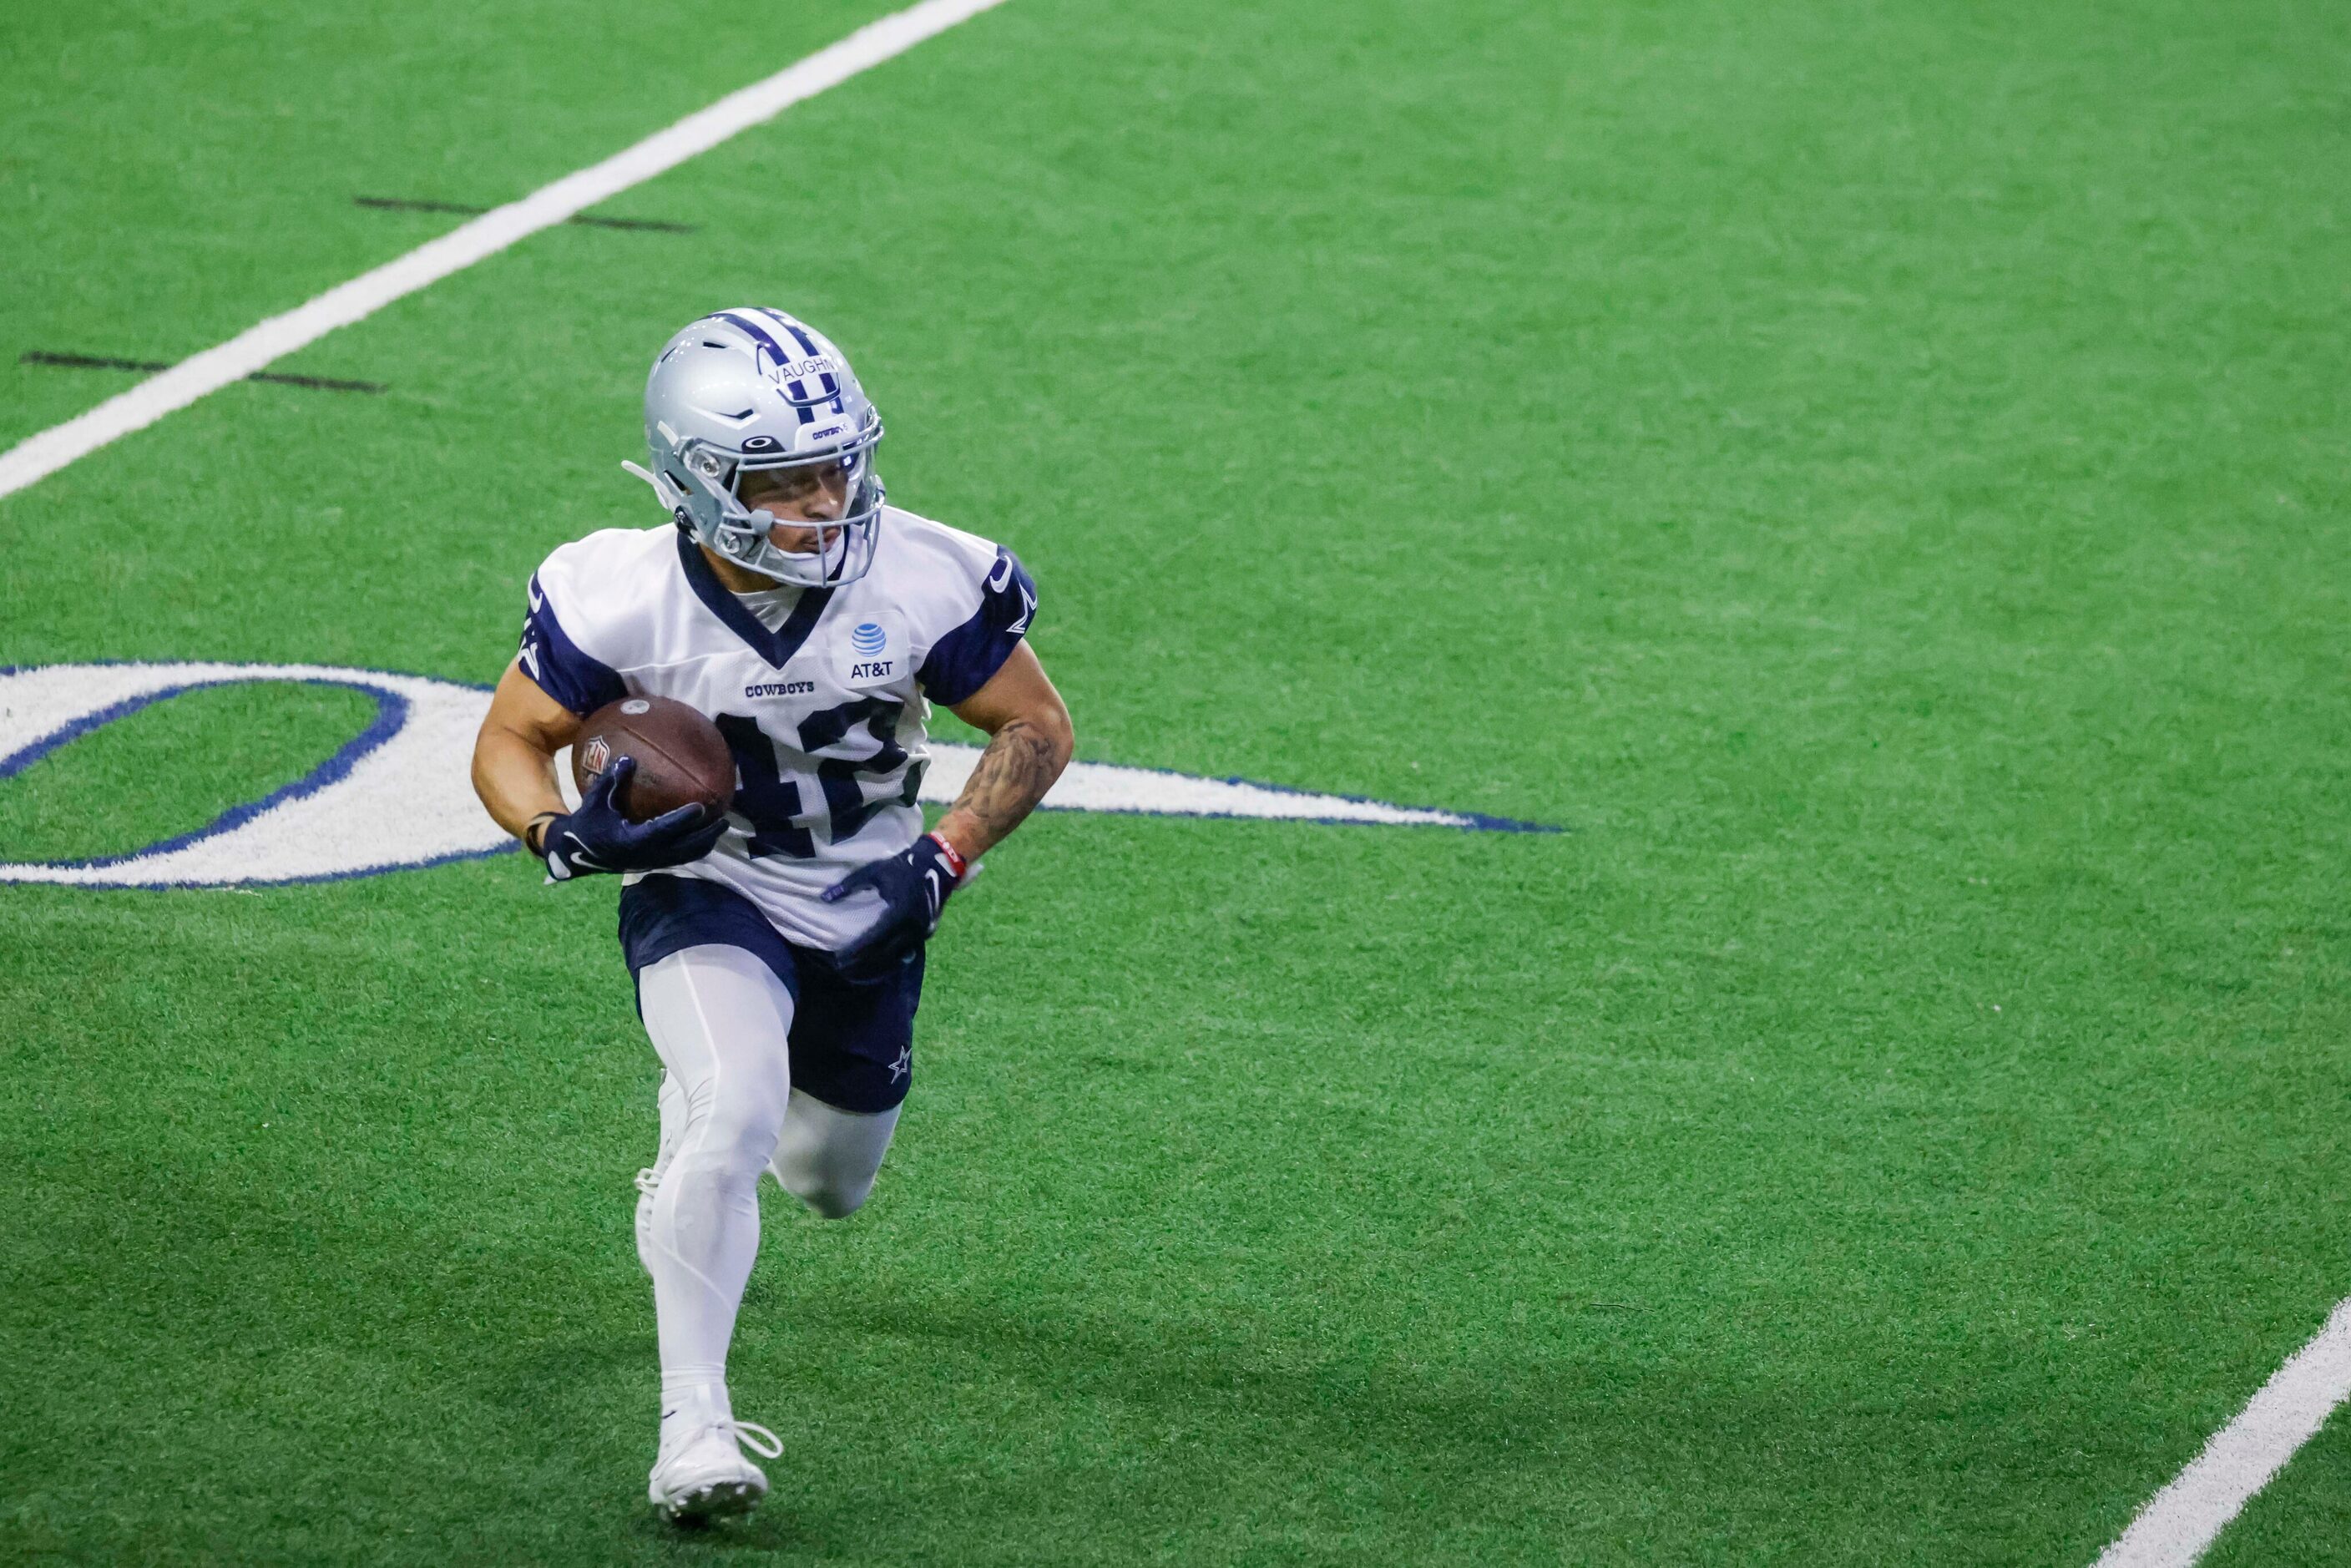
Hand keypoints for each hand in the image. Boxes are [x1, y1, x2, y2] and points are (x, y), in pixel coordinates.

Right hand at [534, 757, 724, 880]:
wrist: (578, 852)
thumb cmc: (588, 823)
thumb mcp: (596, 800)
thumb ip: (612, 780)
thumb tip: (628, 758)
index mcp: (632, 840)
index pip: (664, 829)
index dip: (683, 819)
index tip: (701, 807)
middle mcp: (646, 855)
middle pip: (685, 848)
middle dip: (706, 835)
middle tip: (724, 819)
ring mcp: (652, 862)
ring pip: (686, 856)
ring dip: (705, 843)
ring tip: (722, 827)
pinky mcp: (653, 864)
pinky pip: (681, 857)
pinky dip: (696, 847)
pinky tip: (705, 834)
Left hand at [821, 833, 965, 978]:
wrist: (939, 863)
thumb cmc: (903, 865)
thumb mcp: (874, 872)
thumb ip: (848, 885)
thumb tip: (824, 898)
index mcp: (899, 913)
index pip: (873, 939)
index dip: (856, 951)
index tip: (839, 959)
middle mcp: (913, 927)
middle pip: (884, 953)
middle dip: (863, 963)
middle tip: (843, 969)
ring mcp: (923, 932)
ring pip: (897, 957)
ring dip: (877, 965)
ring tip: (857, 971)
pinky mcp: (928, 932)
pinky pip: (907, 951)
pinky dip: (892, 959)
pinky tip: (879, 964)